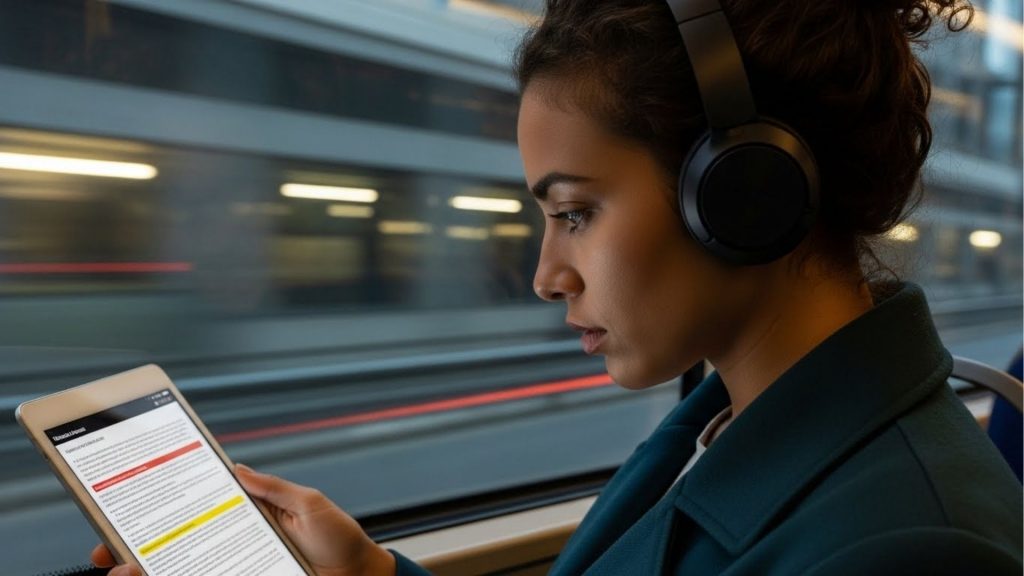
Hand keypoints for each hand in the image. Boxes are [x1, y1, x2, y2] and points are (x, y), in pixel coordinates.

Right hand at [91, 464, 394, 575]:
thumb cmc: (340, 539)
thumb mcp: (309, 503)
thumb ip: (272, 488)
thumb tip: (236, 469)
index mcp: (247, 515)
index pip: (198, 507)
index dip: (164, 506)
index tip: (130, 503)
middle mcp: (234, 543)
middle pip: (176, 543)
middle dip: (135, 546)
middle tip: (104, 547)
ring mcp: (235, 566)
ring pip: (181, 567)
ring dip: (145, 570)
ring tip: (120, 570)